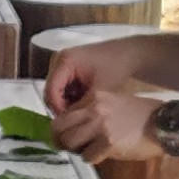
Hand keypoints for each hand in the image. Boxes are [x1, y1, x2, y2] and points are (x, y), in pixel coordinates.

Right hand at [42, 39, 145, 156]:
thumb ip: (83, 106)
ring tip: (84, 112)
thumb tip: (68, 125)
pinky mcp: (66, 68)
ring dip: (67, 104)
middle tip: (79, 120)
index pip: (51, 92)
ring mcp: (60, 63)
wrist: (127, 54)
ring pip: (55, 92)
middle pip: (51, 92)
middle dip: (63, 108)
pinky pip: (61, 88)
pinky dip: (70, 98)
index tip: (74, 123)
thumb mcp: (100, 90)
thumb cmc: (116, 68)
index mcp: (64, 61)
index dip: (59, 110)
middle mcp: (57, 59)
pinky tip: (84, 103)